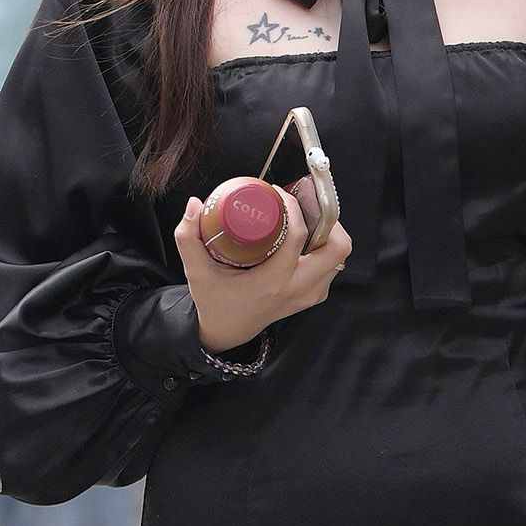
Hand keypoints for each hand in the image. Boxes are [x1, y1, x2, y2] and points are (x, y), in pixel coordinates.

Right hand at [174, 197, 351, 353]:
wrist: (225, 331)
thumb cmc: (214, 301)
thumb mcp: (196, 271)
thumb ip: (188, 238)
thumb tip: (195, 204)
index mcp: (272, 282)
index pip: (298, 237)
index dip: (294, 207)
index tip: (279, 193)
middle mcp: (296, 289)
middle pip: (336, 249)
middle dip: (328, 220)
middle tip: (307, 205)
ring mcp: (307, 296)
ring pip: (338, 259)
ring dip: (330, 235)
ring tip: (308, 219)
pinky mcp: (311, 298)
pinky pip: (332, 270)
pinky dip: (326, 252)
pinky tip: (309, 240)